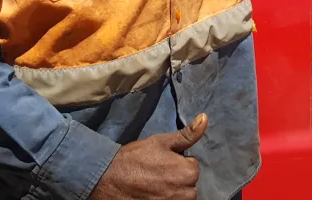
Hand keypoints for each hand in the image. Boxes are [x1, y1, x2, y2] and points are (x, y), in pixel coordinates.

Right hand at [89, 113, 207, 199]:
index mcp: (188, 172)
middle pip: (189, 185)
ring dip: (172, 191)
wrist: (107, 178)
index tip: (163, 162)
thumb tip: (205, 119)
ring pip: (182, 197)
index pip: (192, 166)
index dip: (178, 162)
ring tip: (154, 185)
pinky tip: (151, 194)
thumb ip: (187, 134)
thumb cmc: (135, 158)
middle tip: (157, 173)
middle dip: (178, 179)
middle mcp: (186, 193)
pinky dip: (164, 199)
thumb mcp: (161, 142)